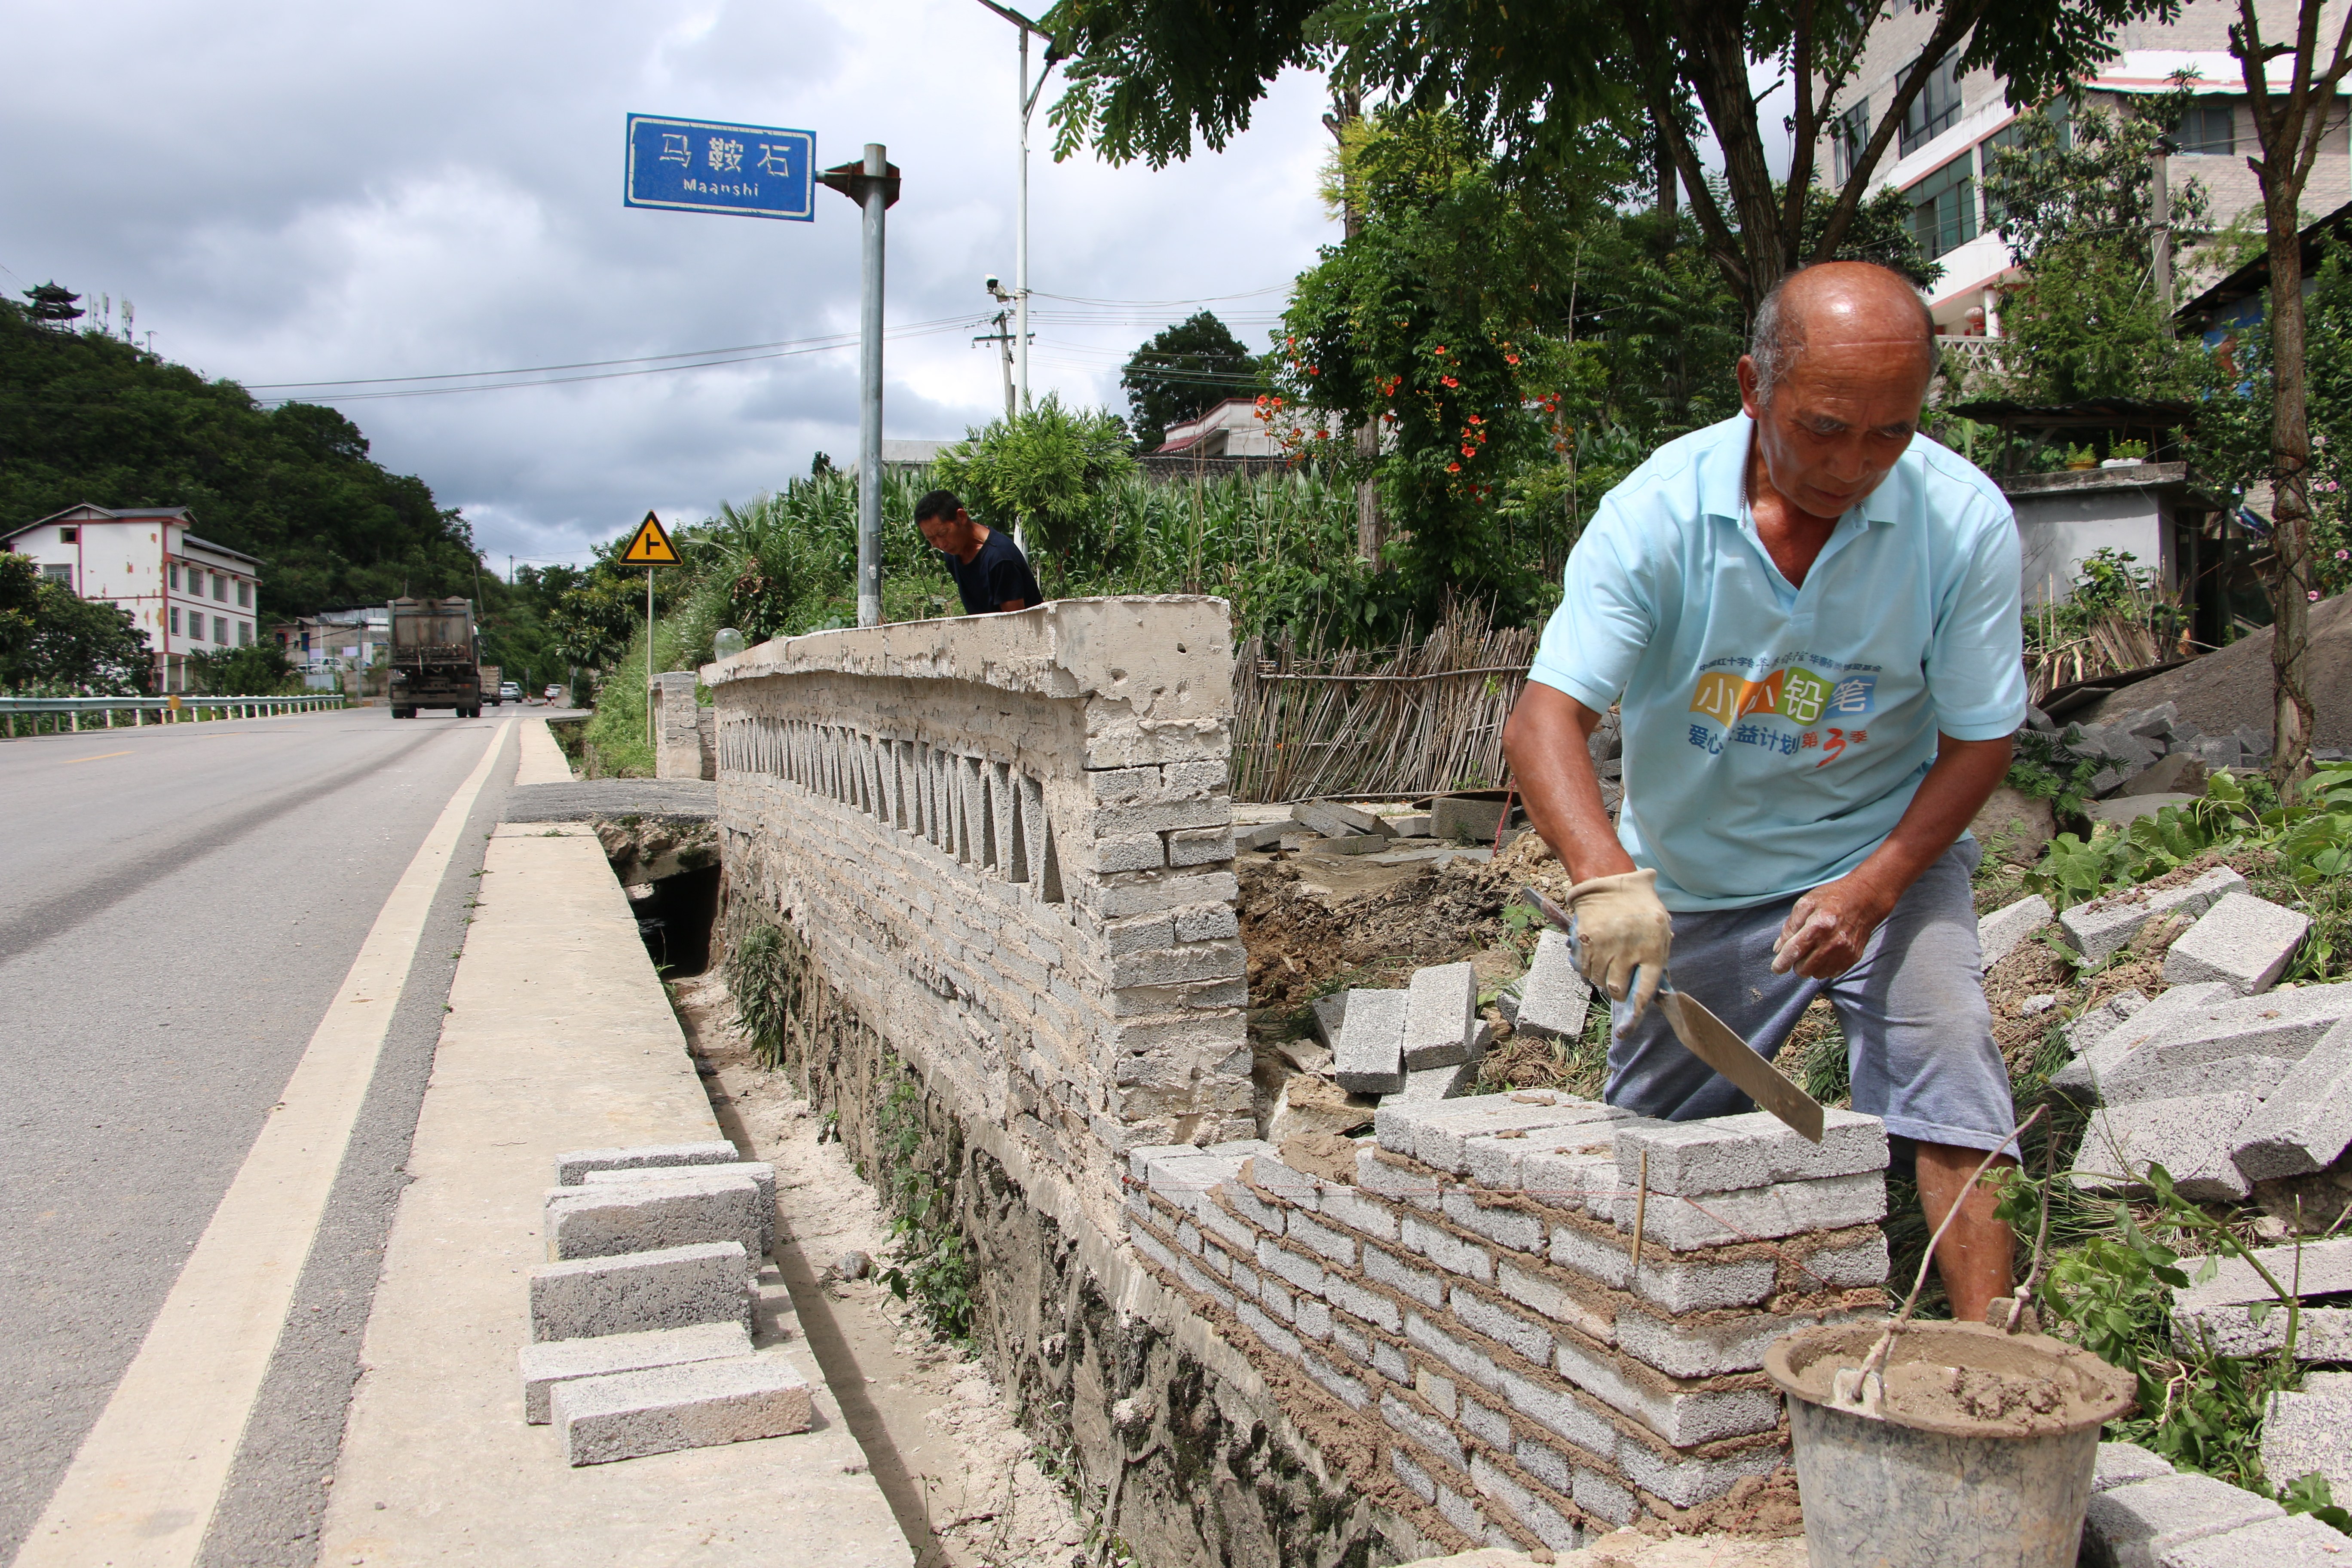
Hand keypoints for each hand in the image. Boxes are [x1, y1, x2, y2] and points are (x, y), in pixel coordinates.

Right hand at [1564, 868, 1672, 1019]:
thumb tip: (1656, 990)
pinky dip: (1588, 968)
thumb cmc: (1641, 907)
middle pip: (1617, 988)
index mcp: (1653, 949)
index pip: (1645, 990)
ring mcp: (1606, 945)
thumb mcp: (1660, 928)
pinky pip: (1584, 968)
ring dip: (1601, 978)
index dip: (1636, 1013)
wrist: (1611, 879)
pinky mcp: (1587, 940)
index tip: (1626, 1029)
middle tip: (1618, 979)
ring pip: (1598, 980)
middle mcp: (1629, 949)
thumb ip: (1658, 957)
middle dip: (1616, 990)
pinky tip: (1594, 954)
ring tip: (1607, 961)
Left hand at [1772, 872, 1898, 978]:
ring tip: (1814, 949)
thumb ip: (1790, 927)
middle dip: (1796, 963)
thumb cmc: (1831, 899)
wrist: (1864, 900)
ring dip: (1810, 966)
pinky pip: (1831, 973)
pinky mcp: (1852, 958)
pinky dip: (1823, 967)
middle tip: (1799, 951)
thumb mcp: (1805, 903)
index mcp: (1818, 926)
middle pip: (1804, 969)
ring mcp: (1844, 953)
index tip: (1777, 968)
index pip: (1795, 951)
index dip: (1782, 963)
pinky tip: (1825, 952)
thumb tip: (1779, 949)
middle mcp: (1833, 943)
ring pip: (1817, 974)